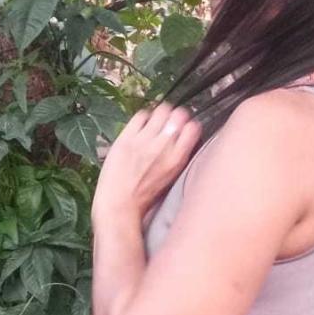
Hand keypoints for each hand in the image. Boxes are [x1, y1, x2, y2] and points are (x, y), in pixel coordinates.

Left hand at [91, 102, 202, 226]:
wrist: (120, 204)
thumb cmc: (145, 196)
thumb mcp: (172, 177)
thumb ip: (180, 156)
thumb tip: (184, 138)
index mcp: (178, 159)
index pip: (193, 127)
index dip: (189, 124)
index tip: (183, 127)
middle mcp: (164, 146)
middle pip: (179, 114)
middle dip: (175, 115)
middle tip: (168, 122)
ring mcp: (144, 140)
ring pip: (160, 110)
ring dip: (159, 114)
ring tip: (154, 123)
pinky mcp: (126, 138)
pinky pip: (140, 115)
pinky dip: (143, 117)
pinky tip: (140, 127)